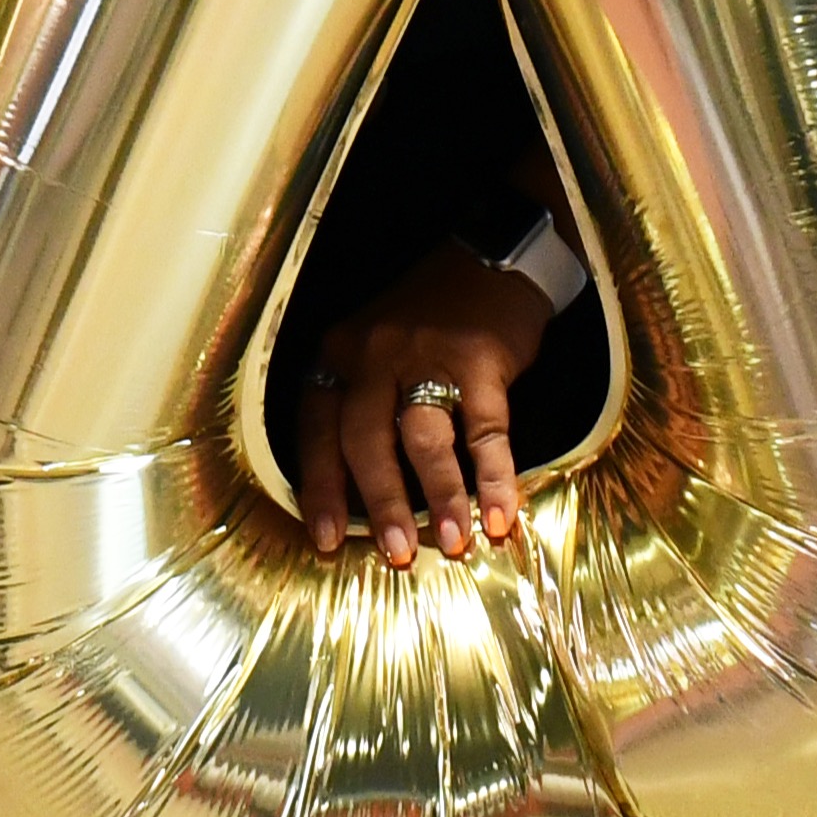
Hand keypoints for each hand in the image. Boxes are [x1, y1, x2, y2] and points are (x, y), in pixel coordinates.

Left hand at [295, 241, 557, 567]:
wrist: (485, 260)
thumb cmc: (425, 321)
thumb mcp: (374, 349)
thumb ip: (365, 408)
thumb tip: (366, 500)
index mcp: (337, 356)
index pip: (315, 428)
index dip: (320, 487)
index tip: (325, 539)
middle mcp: (372, 355)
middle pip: (364, 439)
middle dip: (380, 504)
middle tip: (396, 556)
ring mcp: (425, 355)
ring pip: (422, 437)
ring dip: (439, 497)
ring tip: (452, 546)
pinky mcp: (479, 360)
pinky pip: (485, 430)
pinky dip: (495, 478)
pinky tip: (502, 516)